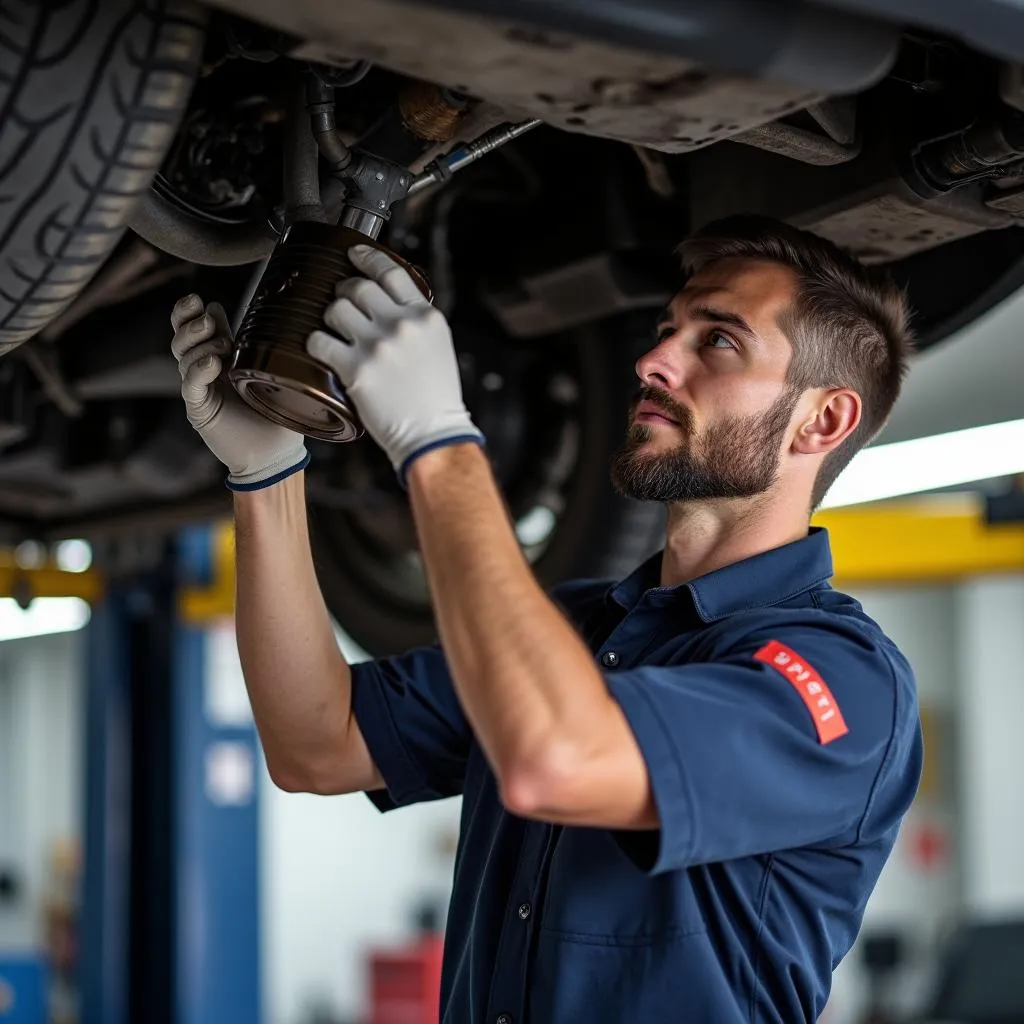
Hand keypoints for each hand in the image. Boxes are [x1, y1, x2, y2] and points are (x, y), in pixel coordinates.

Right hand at [171, 294, 308, 490]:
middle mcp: (206, 372)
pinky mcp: (200, 411)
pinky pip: (191, 385)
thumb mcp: (272, 375)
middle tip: (208, 321)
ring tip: (221, 345)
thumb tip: (264, 317)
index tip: (202, 302)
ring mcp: (201, 391)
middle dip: (189, 324)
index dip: (190, 312)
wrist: (276, 455)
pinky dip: (199, 370)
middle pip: (181, 340)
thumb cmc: (277, 415)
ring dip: (199, 345)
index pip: (195, 330)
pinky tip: (213, 363)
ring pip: (182, 358)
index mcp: (221, 359)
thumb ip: (260, 346)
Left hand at [306, 245, 482, 484]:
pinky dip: (316, 343)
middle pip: (358, 287)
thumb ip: (416, 322)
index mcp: (425, 317)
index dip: (367, 258)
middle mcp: (401, 325)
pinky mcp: (356, 369)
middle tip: (342, 302)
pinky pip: (320, 341)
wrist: (433, 434)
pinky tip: (321, 349)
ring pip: (336, 310)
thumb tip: (389, 305)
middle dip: (345, 291)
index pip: (391, 272)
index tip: (355, 254)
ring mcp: (378, 346)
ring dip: (330, 317)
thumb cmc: (436, 398)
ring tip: (335, 330)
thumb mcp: (438, 347)